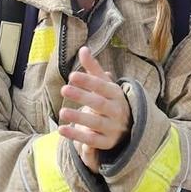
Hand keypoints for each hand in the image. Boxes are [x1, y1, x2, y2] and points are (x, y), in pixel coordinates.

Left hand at [58, 47, 131, 166]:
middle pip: (99, 103)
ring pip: (95, 122)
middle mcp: (117, 111)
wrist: (128, 129)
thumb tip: (83, 49)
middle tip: (64, 89)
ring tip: (62, 112)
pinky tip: (62, 129)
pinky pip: (91, 140)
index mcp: (116, 95)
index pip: (102, 86)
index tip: (72, 75)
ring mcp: (113, 128)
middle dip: (82, 96)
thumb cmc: (110, 102)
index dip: (88, 81)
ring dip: (79, 117)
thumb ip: (93, 69)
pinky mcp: (107, 143)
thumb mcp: (104, 86)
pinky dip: (76, 135)